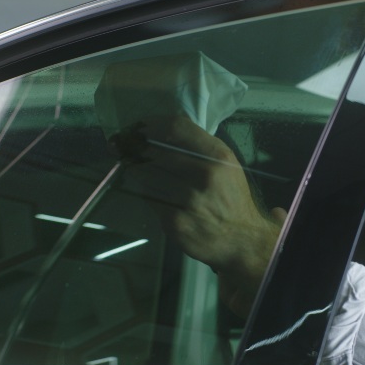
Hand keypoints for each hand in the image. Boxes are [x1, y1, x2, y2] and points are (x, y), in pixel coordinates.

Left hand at [118, 116, 283, 296]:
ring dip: (134, 169)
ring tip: (129, 164)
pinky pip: (149, 198)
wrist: (242, 240)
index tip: (137, 126)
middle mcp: (205, 176)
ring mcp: (188, 200)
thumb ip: (200, 146)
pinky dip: (144, 191)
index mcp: (219, 157)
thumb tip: (163, 129)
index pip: (176, 128)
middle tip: (122, 145)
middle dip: (134, 148)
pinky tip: (146, 188)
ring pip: (147, 175)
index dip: (150, 124)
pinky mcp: (174, 222)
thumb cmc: (231, 199)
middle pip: (155, 151)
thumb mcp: (227, 165)